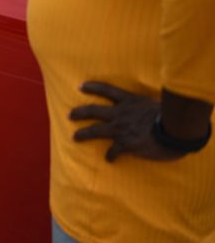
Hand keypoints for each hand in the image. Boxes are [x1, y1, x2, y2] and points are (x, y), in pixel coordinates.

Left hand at [70, 81, 184, 161]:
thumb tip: (148, 108)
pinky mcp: (126, 143)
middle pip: (94, 110)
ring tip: (75, 137)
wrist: (176, 130)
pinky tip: (109, 159)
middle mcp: (121, 113)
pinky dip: (110, 155)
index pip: (107, 90)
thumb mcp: (156, 103)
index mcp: (129, 101)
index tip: (80, 86)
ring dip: (83, 134)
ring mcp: (121, 128)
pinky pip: (113, 150)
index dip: (93, 87)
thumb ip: (146, 105)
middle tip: (70, 115)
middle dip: (80, 112)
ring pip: (96, 130)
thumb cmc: (171, 116)